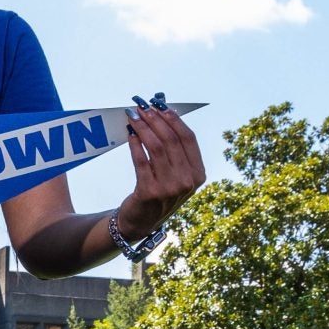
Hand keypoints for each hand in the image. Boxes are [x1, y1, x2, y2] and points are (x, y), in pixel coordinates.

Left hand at [114, 104, 206, 240]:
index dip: (174, 119)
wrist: (141, 222)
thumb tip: (166, 113)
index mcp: (198, 174)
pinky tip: (130, 134)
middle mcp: (187, 181)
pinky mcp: (149, 192)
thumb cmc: (159, 192)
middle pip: (171, 140)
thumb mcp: (176, 174)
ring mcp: (170, 188)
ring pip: (156, 147)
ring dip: (143, 127)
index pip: (188, 138)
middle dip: (155, 119)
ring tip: (133, 117)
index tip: (160, 105)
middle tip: (142, 107)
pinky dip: (134, 143)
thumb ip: (175, 149)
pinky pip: (141, 160)